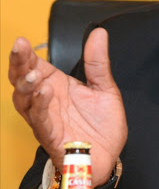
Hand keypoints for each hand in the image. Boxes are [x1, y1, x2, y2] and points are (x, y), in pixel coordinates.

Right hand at [9, 28, 127, 184]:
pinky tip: (45, 92)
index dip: (26, 53)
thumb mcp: (105, 88)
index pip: (34, 65)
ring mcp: (46, 117)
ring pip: (25, 99)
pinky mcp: (50, 135)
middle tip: (20, 48)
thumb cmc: (102, 126)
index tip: (22, 40)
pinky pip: (40, 119)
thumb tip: (98, 33)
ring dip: (26, 84)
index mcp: (57, 85)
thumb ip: (98, 62)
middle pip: (22, 79)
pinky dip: (40, 105)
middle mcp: (47, 100)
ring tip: (33, 73)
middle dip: (18, 63)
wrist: (109, 156)